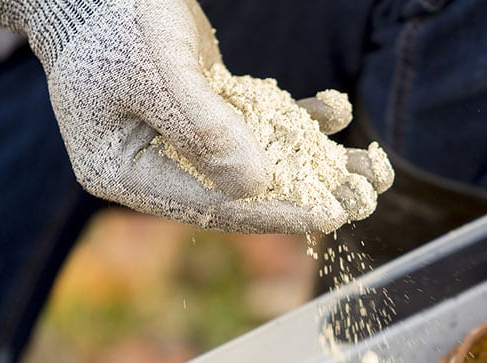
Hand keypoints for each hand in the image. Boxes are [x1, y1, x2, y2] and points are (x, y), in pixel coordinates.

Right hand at [0, 0, 390, 232]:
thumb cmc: (116, 21)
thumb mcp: (159, 74)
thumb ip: (204, 131)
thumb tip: (256, 187)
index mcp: (123, 172)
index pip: (205, 206)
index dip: (269, 214)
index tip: (325, 217)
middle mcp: (152, 163)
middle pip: (237, 191)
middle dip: (303, 194)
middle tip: (361, 202)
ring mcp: (179, 136)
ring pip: (257, 158)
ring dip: (313, 161)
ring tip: (370, 170)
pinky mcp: (204, 106)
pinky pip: (257, 122)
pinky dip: (296, 117)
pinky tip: (336, 111)